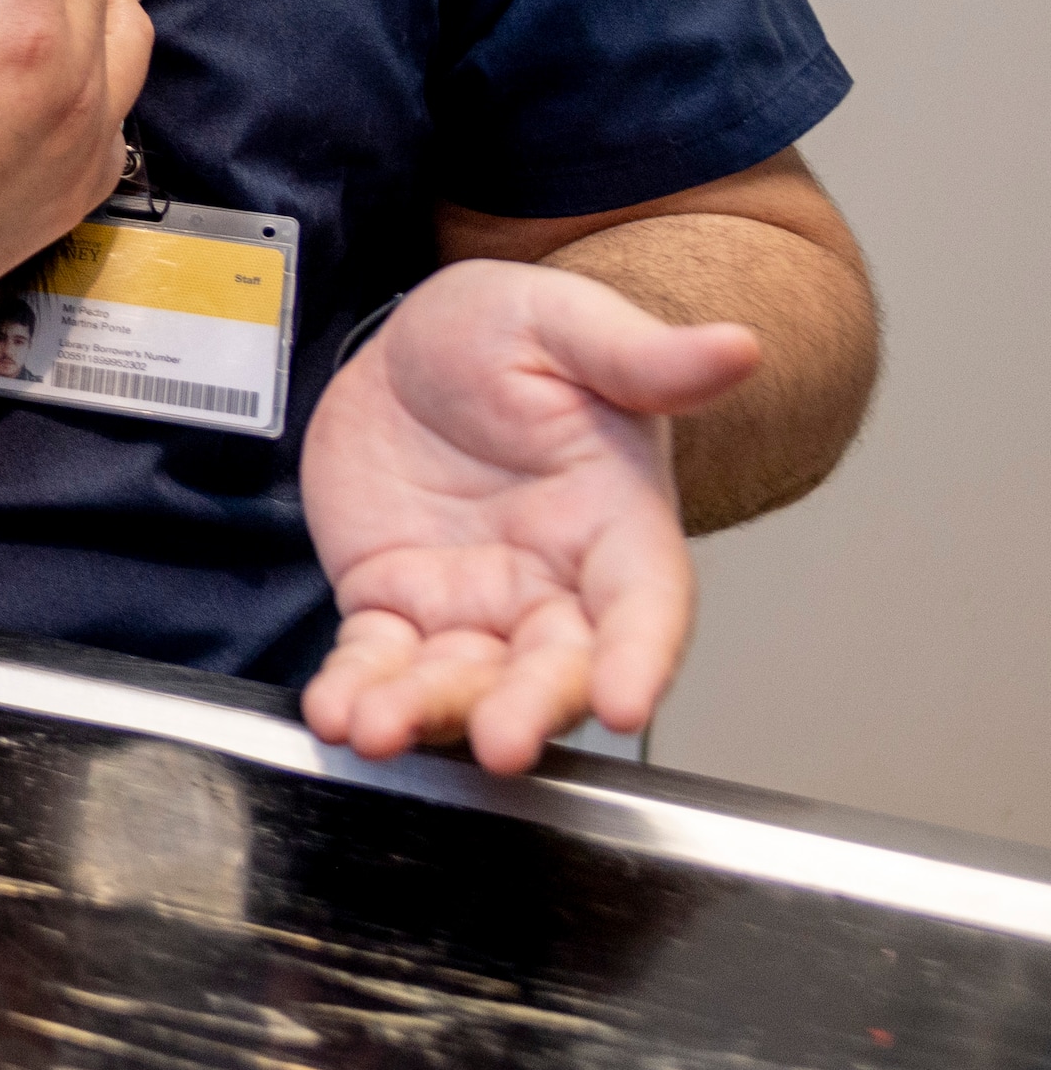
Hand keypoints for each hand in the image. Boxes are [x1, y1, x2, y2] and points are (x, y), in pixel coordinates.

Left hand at [299, 259, 762, 773]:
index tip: (626, 705)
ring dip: (425, 713)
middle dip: (526, 710)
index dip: (638, 658)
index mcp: (616, 524)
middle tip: (498, 744)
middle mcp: (552, 583)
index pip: (644, 606)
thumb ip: (646, 357)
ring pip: (459, 679)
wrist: (411, 345)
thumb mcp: (567, 325)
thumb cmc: (509, 335)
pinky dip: (357, 690)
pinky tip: (332, 713)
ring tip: (378, 731)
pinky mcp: (394, 603)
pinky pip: (377, 659)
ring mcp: (471, 603)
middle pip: (553, 669)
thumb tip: (737, 347)